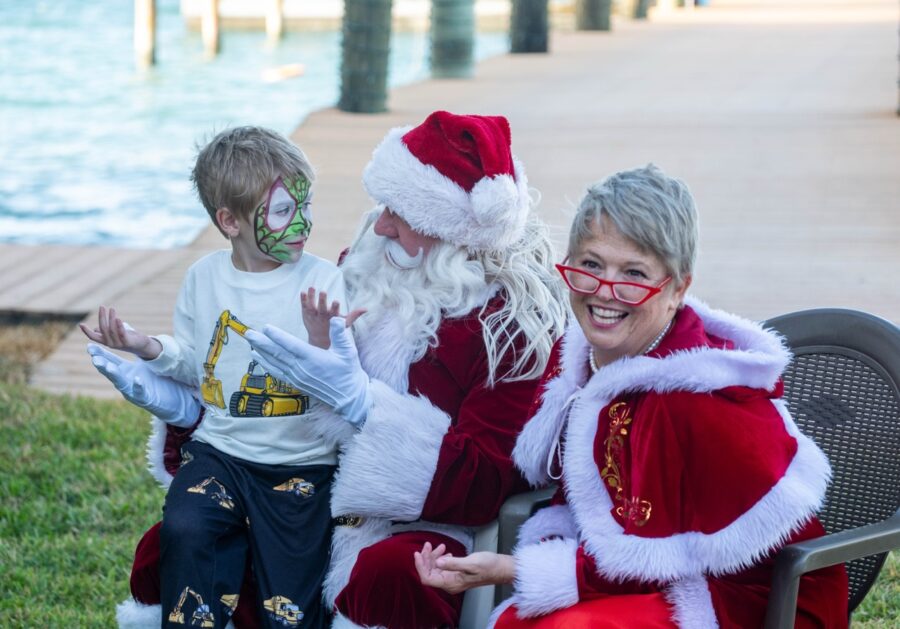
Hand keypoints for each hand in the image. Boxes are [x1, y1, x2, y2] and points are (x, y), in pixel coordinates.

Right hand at [80, 305, 161, 359]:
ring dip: (112, 318)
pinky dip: (119, 326)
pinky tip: (118, 319)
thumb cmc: (127, 337)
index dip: (86, 331)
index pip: (93, 337)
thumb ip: (106, 331)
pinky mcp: (128, 343)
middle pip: (103, 329)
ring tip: (112, 309)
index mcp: (105, 341)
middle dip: (102, 317)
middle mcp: (110, 343)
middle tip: (102, 306)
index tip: (81, 324)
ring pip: (112, 330)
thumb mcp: (115, 334)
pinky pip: (122, 334)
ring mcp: (119, 344)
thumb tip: (97, 329)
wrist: (142, 345)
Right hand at [87, 344, 199, 426]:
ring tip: (109, 367)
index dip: (100, 355)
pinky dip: (138, 386)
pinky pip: (141, 393)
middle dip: (103, 366)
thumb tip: (116, 343)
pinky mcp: (146, 399)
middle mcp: (126, 383)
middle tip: (94, 358)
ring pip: (122, 384)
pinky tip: (137, 379)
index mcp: (124, 374)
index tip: (89, 346)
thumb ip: (126, 358)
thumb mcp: (137, 367)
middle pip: (111, 374)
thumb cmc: (152, 383)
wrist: (169, 402)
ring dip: (115, 376)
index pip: (109, 362)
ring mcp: (134, 392)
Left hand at [245, 317, 369, 426]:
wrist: (348, 396)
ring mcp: (297, 377)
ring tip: (250, 342)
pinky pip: (277, 372)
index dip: (277, 336)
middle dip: (261, 342)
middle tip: (248, 333)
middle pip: (278, 353)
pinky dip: (266, 364)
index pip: (291, 345)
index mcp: (313, 358)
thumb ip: (340, 334)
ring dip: (261, 351)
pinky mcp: (296, 383)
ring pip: (275, 362)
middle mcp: (302, 368)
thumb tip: (335, 319)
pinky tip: (258, 358)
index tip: (266, 327)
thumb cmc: (348, 371)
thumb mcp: (348, 351)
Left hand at [300, 287, 364, 349]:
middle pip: (322, 309)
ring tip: (312, 287)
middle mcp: (322, 318)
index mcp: (333, 319)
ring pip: (311, 307)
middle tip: (323, 292)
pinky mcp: (306, 315)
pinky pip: (304, 307)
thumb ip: (354, 315)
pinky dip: (303, 300)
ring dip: (311, 297)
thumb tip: (366, 309)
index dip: (335, 308)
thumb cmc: (335, 328)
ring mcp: (313, 317)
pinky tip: (303, 291)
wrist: (320, 339)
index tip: (336, 301)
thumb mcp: (345, 323)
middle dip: (322, 301)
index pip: (334, 313)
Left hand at [414, 543, 515, 593]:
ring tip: (440, 546)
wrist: (501, 568)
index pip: (427, 578)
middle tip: (428, 544)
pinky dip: (441, 557)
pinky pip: (443, 566)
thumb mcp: (470, 563)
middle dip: (427, 558)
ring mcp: (453, 579)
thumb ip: (453, 563)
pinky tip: (446, 551)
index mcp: (451, 584)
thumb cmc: (488, 566)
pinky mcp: (457, 573)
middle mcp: (450, 583)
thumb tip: (438, 562)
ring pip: (436, 568)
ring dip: (434, 556)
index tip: (417, 553)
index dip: (420, 566)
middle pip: (430, 572)